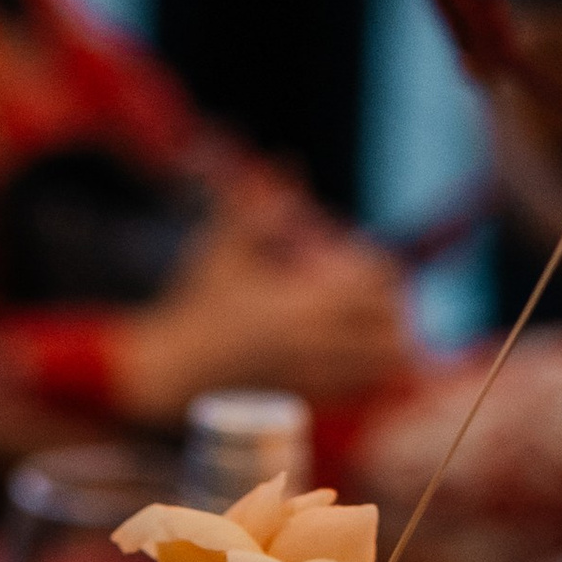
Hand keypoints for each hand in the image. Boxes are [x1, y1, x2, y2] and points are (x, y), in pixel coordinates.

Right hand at [109, 234, 415, 423]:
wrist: (171, 370)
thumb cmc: (195, 305)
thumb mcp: (223, 248)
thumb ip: (257, 206)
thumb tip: (287, 161)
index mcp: (298, 302)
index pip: (373, 284)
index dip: (381, 271)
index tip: (368, 266)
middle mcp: (310, 343)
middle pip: (386, 329)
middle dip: (390, 312)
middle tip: (378, 301)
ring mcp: (308, 377)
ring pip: (377, 368)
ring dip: (383, 348)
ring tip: (371, 334)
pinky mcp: (300, 400)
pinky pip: (354, 392)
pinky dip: (365, 376)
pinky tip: (352, 362)